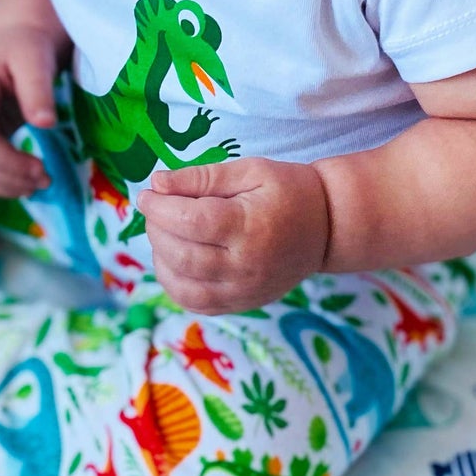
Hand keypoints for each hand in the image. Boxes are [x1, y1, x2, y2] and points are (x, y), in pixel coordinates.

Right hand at [0, 20, 60, 198]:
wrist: (22, 41)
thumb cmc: (27, 45)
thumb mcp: (34, 59)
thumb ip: (37, 89)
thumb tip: (45, 123)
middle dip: (9, 169)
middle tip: (44, 177)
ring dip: (10, 183)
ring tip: (44, 184)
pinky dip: (11, 182)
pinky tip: (34, 184)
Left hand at [136, 158, 330, 315]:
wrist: (328, 228)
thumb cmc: (290, 191)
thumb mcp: (251, 171)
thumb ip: (203, 178)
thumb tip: (158, 183)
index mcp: (249, 227)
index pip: (191, 221)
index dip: (161, 208)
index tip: (147, 193)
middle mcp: (245, 266)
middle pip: (182, 255)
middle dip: (157, 230)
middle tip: (154, 209)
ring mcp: (244, 291)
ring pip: (184, 287)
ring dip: (161, 259)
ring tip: (162, 233)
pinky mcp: (242, 304)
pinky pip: (197, 305)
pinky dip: (175, 285)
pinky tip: (173, 261)